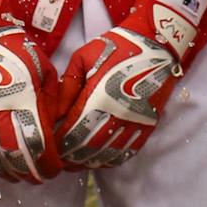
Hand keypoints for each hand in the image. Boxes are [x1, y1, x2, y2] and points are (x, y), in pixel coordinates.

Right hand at [0, 0, 60, 183]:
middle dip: (31, 172)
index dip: (48, 163)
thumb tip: (56, 125)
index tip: (55, 169)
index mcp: (24, 101)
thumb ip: (52, 100)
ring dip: (9, 171)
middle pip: (15, 158)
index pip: (38, 145)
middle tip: (40, 178)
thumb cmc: (16, 51)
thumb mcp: (45, 71)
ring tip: (20, 175)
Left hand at [54, 0, 195, 170]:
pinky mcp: (147, 127)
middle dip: (69, 157)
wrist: (158, 44)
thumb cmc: (117, 47)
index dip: (58, 144)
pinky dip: (109, 160)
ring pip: (106, 154)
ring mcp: (134, 124)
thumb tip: (56, 114)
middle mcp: (117, 115)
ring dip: (88, 162)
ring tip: (74, 162)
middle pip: (88, 148)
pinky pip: (126, 152)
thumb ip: (67, 86)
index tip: (49, 146)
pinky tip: (98, 159)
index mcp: (98, 97)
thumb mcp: (83, 58)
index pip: (72, 132)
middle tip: (58, 160)